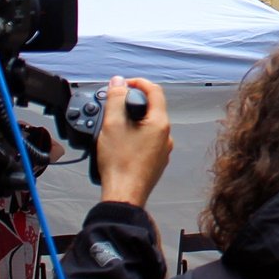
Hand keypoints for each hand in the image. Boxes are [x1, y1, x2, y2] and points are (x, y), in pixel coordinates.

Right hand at [97, 76, 171, 206]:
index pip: (154, 91)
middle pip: (151, 108)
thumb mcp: (112, 124)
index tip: (123, 84)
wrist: (123, 195)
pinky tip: (120, 142)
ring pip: (149, 126)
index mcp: (160, 123)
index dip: (138, 82)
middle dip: (133, 102)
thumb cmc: (120, 165)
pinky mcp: (155, 161)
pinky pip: (147, 141)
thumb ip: (115, 99)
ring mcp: (162, 150)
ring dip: (133, 120)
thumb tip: (118, 82)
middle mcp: (166, 136)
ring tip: (114, 125)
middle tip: (115, 104)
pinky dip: (135, 136)